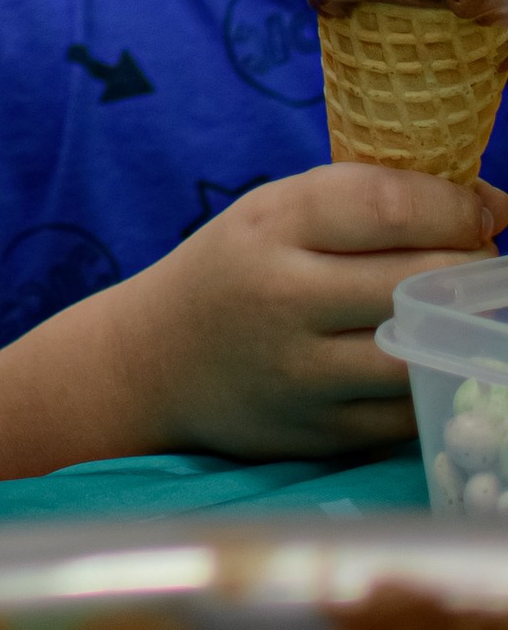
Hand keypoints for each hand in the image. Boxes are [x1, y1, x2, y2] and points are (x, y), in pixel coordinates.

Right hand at [109, 163, 505, 458]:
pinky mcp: (321, 433)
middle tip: (477, 262)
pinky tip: (422, 357)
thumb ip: (369, 196)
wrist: (155, 361)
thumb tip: (493, 207)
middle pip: (420, 280)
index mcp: (271, 226)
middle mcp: (282, 297)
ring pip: (424, 351)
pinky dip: (431, 380)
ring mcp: (302, 373)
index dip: (457, 206)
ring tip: (453, 310)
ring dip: (459, 328)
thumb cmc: (236, 269)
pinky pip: (411, 410)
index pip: (390, 206)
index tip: (480, 213)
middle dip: (472, 266)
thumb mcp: (276, 210)